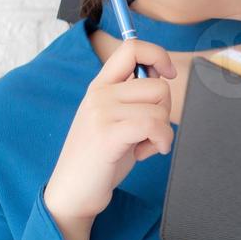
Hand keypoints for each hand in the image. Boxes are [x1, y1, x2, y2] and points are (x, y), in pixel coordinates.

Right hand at [46, 37, 177, 224]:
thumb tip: (163, 77)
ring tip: (140, 146)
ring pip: (159, 108)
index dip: (158, 55)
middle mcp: (99, 93)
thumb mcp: (115, 119)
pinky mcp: (107, 134)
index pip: (131, 47)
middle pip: (158, 86)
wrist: (72, 192)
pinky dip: (162, 141)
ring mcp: (101, 112)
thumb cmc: (101, 158)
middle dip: (164, 111)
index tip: (168, 73)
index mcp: (100, 86)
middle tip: (147, 133)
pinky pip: (154, 125)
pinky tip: (147, 153)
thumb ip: (134, 98)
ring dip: (161, 132)